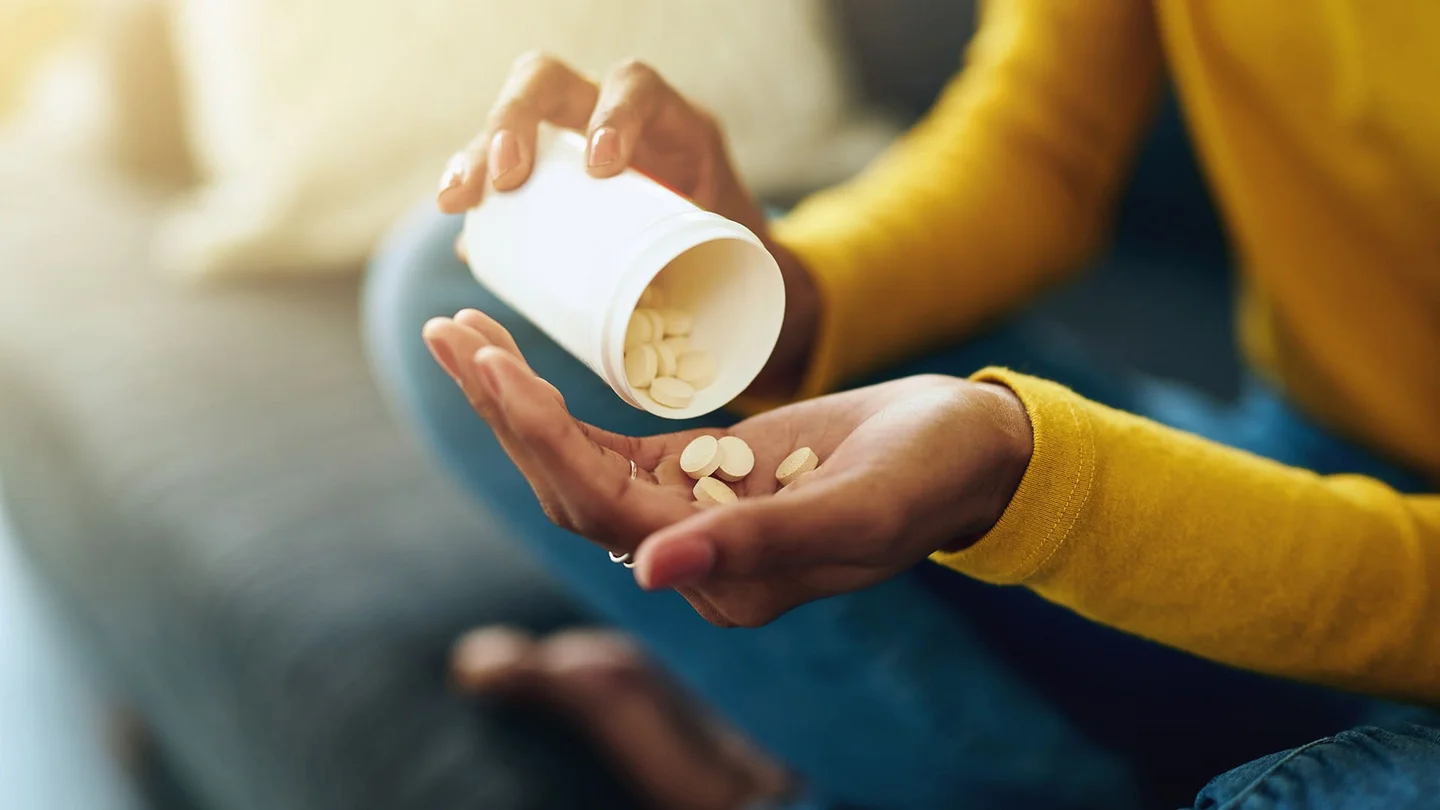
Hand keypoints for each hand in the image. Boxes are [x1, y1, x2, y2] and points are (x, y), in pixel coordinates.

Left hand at [423, 309, 1033, 627]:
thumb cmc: (931, 475)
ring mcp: (690, 517)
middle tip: (448, 332)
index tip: (491, 364)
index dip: (539, 438)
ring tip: (462, 333)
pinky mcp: (698, 475)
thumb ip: (760, 543)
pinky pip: (608, 445)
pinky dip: (559, 405)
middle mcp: (693, 558)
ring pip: (577, 465)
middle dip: (504, 411)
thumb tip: (646, 573)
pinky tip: (518, 362)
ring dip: (515, 403)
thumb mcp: (859, 506)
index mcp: (727, 582)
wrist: (968, 453)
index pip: (602, 510)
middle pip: (569, 487)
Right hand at [438, 52, 819, 396]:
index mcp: (672, 125)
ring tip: (458, 201)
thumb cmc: (737, 265)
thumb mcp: (738, 258)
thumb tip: (676, 337)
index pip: (638, 87)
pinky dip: (473, 184)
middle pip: (550, 83)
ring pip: (511, 119)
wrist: (729, 270)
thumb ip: (722, 288)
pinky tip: (459, 214)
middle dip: (516, 120)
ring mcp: (571, 138)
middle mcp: (613, 116)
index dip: (615, 114)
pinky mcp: (544, 173)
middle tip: (502, 178)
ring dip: (476, 153)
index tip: (601, 168)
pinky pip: (496, 162)